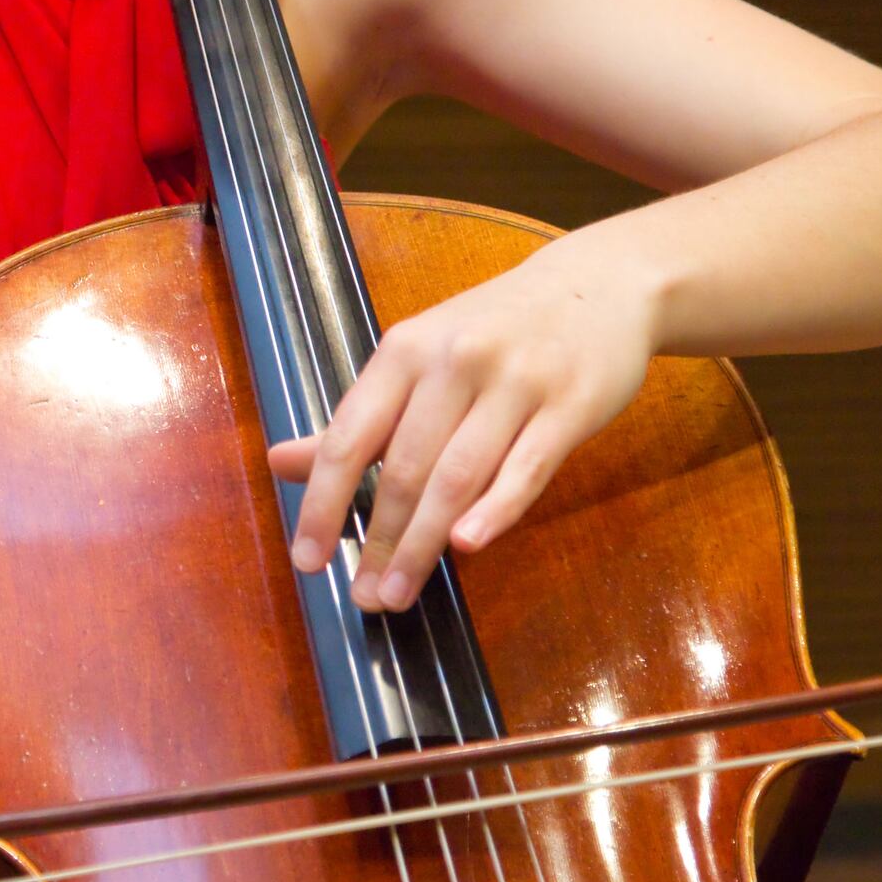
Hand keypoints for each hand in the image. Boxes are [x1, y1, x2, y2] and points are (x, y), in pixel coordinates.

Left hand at [267, 249, 657, 611]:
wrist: (602, 285)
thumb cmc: (494, 332)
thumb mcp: (417, 359)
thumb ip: (357, 419)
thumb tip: (279, 463)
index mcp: (406, 351)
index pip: (349, 438)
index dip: (323, 505)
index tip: (307, 561)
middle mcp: (455, 361)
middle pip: (404, 468)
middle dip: (379, 541)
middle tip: (365, 596)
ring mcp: (516, 382)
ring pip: (458, 476)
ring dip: (422, 544)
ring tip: (399, 593)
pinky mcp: (570, 405)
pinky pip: (526, 469)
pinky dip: (494, 510)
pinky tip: (465, 546)